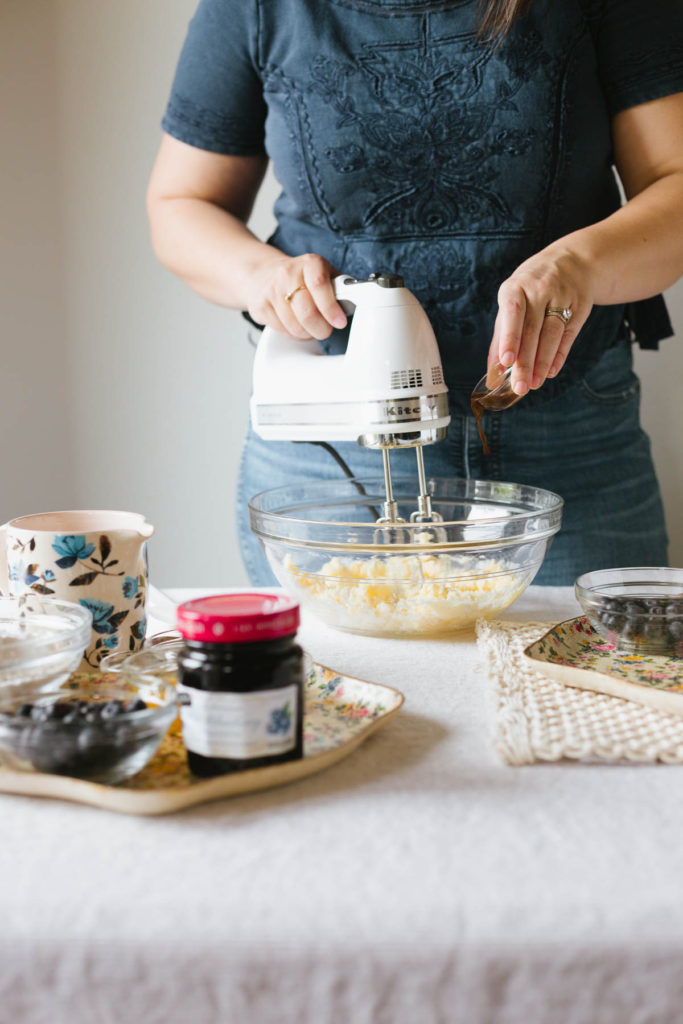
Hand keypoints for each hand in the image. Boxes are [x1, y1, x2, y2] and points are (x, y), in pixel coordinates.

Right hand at [246, 252, 346, 339]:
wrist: (263, 273)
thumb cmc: (301, 276)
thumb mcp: (323, 272)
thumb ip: (339, 287)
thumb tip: (356, 302)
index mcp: (309, 263)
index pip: (319, 285)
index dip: (331, 308)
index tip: (339, 322)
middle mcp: (288, 274)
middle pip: (307, 313)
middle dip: (322, 329)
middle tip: (326, 330)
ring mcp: (271, 290)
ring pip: (295, 327)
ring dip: (308, 334)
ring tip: (312, 328)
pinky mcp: (261, 307)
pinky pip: (283, 331)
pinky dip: (294, 335)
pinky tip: (298, 326)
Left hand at [488, 245, 593, 394]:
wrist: (573, 262)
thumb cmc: (532, 287)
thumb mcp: (512, 300)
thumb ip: (501, 335)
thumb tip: (492, 372)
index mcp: (516, 286)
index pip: (513, 313)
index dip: (509, 337)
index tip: (506, 361)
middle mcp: (540, 289)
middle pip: (532, 330)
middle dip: (525, 362)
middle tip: (520, 387)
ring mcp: (562, 297)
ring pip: (552, 335)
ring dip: (542, 363)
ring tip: (534, 384)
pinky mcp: (580, 307)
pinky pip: (568, 336)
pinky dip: (559, 356)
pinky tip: (550, 371)